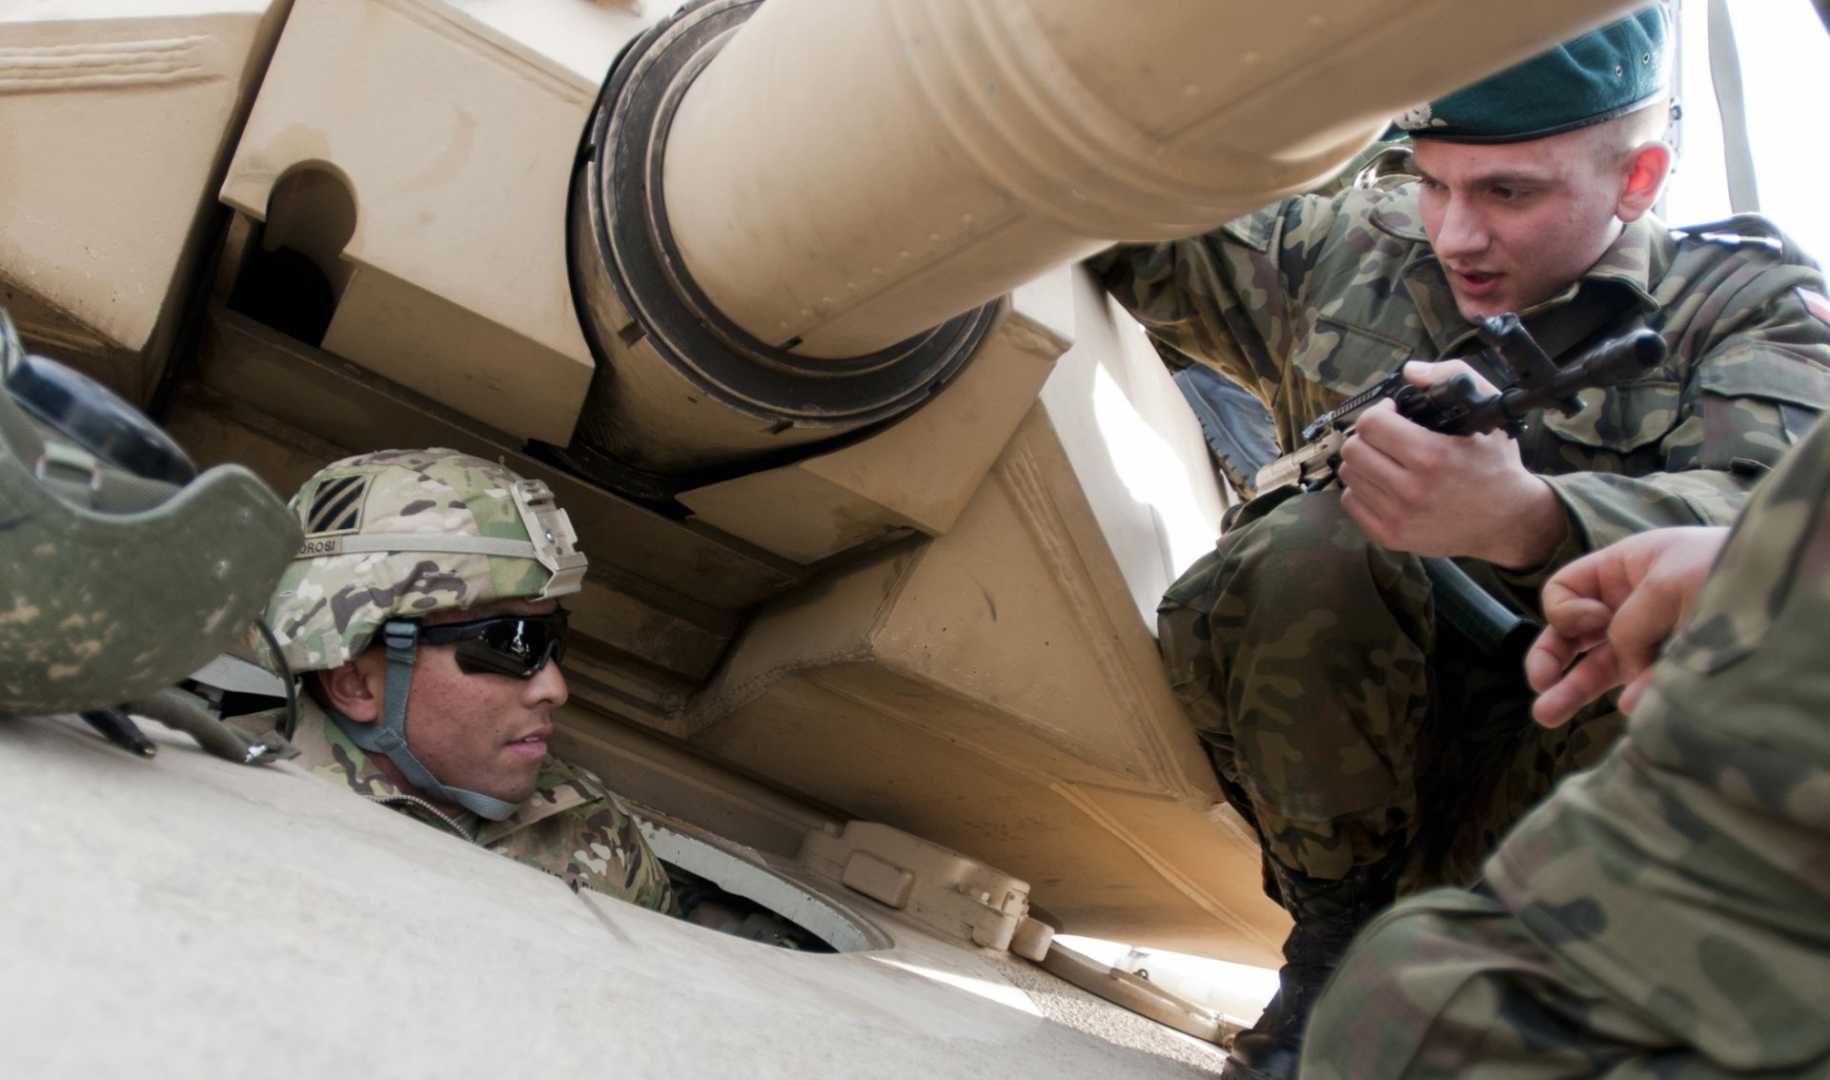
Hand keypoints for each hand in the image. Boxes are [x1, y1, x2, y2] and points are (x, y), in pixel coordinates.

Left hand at [1336, 360, 1568, 566]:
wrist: (1509, 520)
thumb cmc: (1496, 465)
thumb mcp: (1487, 411)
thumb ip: (1450, 377)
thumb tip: (1410, 371)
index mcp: (1432, 456)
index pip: (1371, 424)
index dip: (1379, 412)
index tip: (1393, 414)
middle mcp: (1412, 490)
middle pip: (1353, 450)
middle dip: (1367, 436)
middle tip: (1387, 436)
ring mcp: (1399, 517)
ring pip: (1349, 476)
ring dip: (1364, 461)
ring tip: (1388, 459)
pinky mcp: (1391, 537)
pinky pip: (1351, 503)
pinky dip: (1362, 488)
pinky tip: (1384, 482)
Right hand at [1525, 526, 1728, 726]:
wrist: (1790, 579)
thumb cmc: (1729, 564)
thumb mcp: (1671, 582)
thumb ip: (1634, 627)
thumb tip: (1627, 688)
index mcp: (1623, 568)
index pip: (1567, 590)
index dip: (1568, 612)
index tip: (1596, 624)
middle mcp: (1629, 604)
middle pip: (1573, 633)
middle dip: (1551, 660)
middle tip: (1540, 685)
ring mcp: (1651, 637)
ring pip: (1599, 666)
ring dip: (1572, 690)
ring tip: (1547, 716)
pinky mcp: (1674, 666)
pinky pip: (1639, 685)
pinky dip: (1633, 698)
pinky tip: (1632, 711)